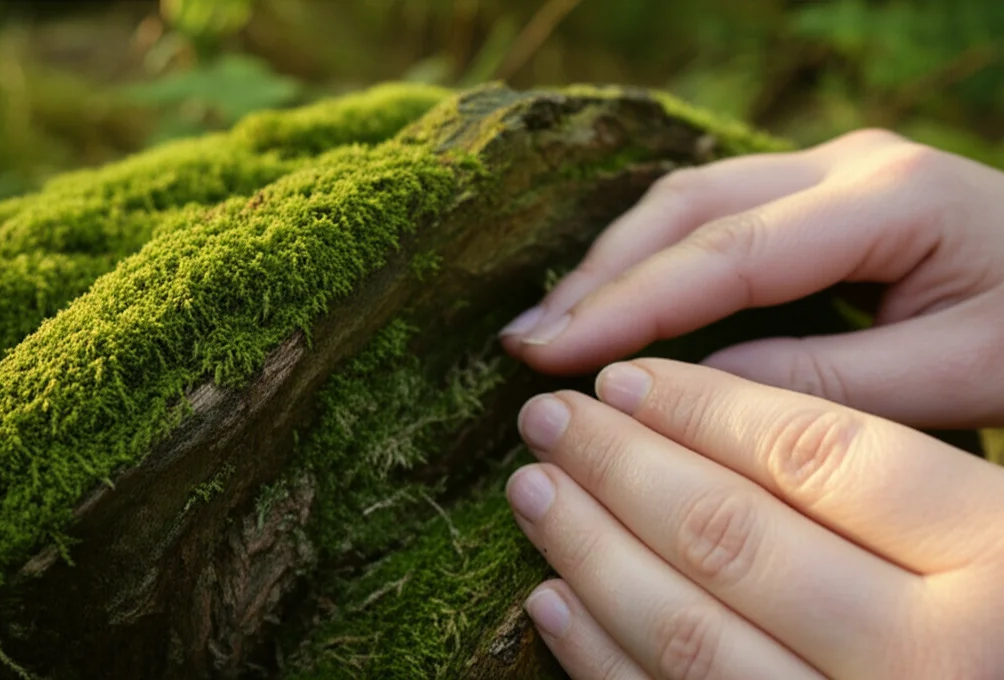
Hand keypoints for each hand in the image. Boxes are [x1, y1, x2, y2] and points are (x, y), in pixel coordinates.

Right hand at [500, 130, 1003, 427]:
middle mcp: (844, 165)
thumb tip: (692, 387)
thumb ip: (829, 382)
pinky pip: (709, 216)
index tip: (550, 353)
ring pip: (688, 202)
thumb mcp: (961, 371)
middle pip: (688, 208)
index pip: (728, 251)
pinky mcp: (814, 196)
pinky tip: (608, 302)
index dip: (629, 303)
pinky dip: (649, 261)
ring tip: (546, 327)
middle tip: (524, 341)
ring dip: (612, 265)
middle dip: (599, 276)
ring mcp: (827, 171)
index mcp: (889, 198)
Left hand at [507, 359, 1003, 678]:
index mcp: (998, 558)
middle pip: (730, 534)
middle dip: (615, 465)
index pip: (813, 452)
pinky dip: (602, 654)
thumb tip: (705, 412)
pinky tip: (554, 599)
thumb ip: (882, 483)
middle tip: (548, 419)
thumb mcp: (992, 528)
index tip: (621, 379)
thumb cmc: (1003, 612)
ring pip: (689, 632)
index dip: (698, 406)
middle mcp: (933, 656)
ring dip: (588, 550)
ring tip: (533, 489)